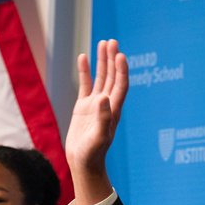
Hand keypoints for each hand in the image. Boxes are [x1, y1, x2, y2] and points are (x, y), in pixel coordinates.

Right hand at [65, 39, 128, 204]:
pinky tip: (83, 58)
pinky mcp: (83, 107)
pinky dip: (85, 71)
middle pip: (112, 77)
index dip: (121, 70)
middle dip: (112, 59)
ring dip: (102, 61)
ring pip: (100, 78)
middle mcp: (106, 104)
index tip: (120, 55)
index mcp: (113, 110)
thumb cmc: (92, 154)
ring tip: (102, 43)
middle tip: (112, 41)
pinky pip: (85, 85)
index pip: (120, 85)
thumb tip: (103, 98)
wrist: (83, 163)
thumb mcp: (98, 138)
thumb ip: (102, 118)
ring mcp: (95, 104)